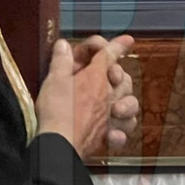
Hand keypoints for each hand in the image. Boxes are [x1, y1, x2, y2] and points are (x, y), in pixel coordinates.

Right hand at [36, 38, 135, 157]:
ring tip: (115, 105)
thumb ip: (61, 60)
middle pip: (124, 80)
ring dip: (125, 103)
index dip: (117, 46)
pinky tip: (112, 132)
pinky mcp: (107, 134)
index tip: (128, 40)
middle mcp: (109, 95)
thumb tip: (63, 44)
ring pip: (130, 105)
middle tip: (109, 74)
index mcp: (96, 77)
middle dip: (119, 75)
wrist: (60, 143)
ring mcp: (111, 115)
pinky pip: (122, 130)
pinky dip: (120, 131)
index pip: (109, 55)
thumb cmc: (57, 109)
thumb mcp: (54, 79)